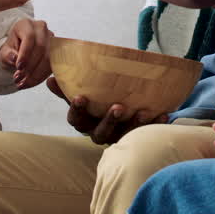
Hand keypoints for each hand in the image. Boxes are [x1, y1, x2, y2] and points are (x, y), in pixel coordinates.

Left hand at [0, 18, 51, 88]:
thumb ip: (8, 54)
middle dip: (30, 66)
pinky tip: (31, 82)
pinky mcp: (56, 49)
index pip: (29, 37)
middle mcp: (41, 28)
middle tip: (18, 79)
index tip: (18, 67)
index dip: (25, 53)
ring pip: (48, 57)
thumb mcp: (5, 51)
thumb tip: (14, 58)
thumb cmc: (12, 49)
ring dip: (36, 73)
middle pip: (41, 47)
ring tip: (23, 83)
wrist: (19, 50)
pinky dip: (41, 75)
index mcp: (26, 24)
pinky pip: (52, 63)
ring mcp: (51, 38)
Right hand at [46, 76, 167, 144]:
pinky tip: (163, 113)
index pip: (76, 120)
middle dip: (109, 121)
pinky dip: (155, 123)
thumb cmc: (95, 101)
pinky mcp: (136, 136)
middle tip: (118, 106)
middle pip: (101, 133)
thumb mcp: (81, 94)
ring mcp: (118, 137)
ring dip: (134, 124)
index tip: (80, 97)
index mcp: (85, 122)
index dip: (77, 110)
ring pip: (124, 135)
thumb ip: (66, 89)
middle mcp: (100, 133)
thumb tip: (50, 77)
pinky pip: (146, 133)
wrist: (120, 110)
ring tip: (142, 112)